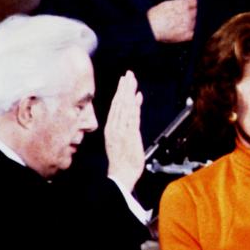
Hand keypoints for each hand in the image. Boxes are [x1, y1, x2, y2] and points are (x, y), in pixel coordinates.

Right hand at [105, 71, 143, 191]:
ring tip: (132, 80)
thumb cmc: (122, 160)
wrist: (121, 175)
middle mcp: (115, 127)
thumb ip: (127, 123)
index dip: (120, 91)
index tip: (124, 79)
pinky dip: (135, 106)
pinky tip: (137, 97)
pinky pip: (132, 117)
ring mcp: (122, 131)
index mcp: (112, 128)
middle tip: (129, 74)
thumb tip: (133, 106)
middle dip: (124, 87)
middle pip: (119, 103)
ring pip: (125, 107)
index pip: (116, 106)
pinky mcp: (130, 136)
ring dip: (129, 93)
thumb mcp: (122, 139)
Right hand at [147, 0, 196, 41]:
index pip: (196, 1)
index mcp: (183, 5)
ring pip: (198, 21)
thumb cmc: (155, 16)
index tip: (194, 4)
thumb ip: (180, 2)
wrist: (150, 28)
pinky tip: (191, 30)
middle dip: (196, 11)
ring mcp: (188, 25)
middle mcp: (188, 15)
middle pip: (198, 11)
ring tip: (187, 22)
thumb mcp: (167, 4)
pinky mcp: (187, 35)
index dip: (196, 2)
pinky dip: (195, 31)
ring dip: (196, 21)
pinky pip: (196, 33)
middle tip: (191, 13)